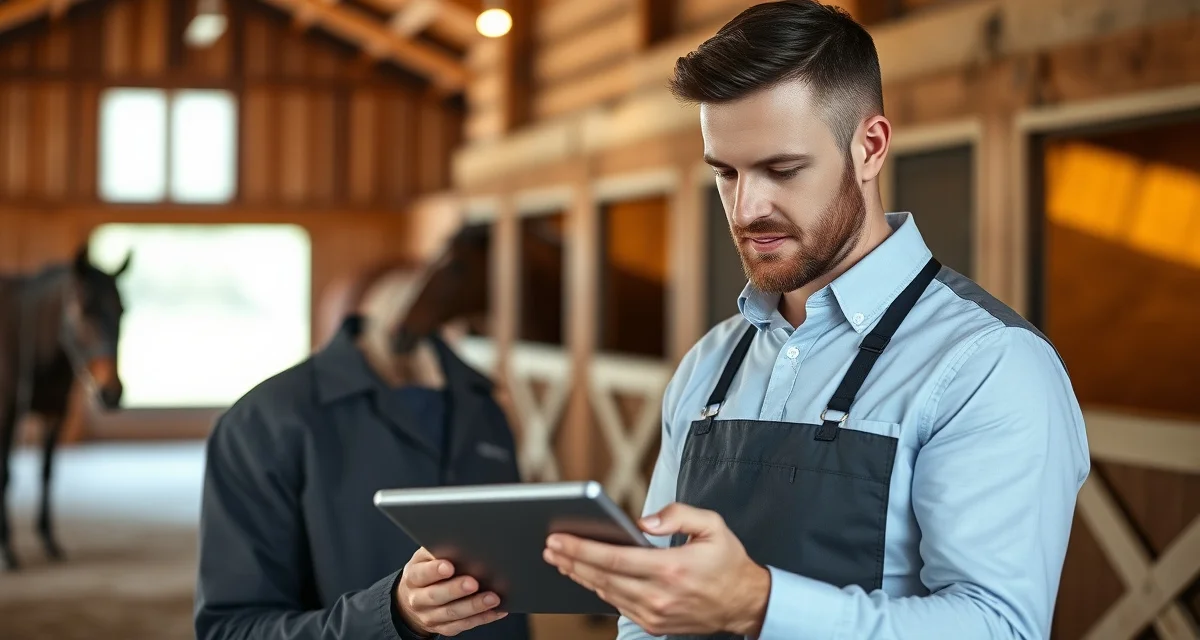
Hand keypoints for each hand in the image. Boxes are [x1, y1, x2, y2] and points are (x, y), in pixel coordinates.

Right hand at [395, 547, 507, 636]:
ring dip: (474, 606)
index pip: (421, 574)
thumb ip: (437, 551)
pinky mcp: (444, 628)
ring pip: (452, 613)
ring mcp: (430, 616)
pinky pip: (464, 625)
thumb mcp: (424, 559)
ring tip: (492, 598)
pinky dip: (482, 618)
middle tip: (474, 583)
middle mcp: (418, 599)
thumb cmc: (425, 573)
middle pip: (436, 596)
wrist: (411, 602)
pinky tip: (496, 610)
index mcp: (413, 578)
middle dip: (456, 590)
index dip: (434, 571)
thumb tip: (459, 541)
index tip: (449, 566)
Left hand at [543, 503, 770, 636]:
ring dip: (579, 575)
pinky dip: (598, 588)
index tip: (559, 538)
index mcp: (671, 568)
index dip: (581, 548)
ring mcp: (655, 613)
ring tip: (560, 558)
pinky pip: (618, 605)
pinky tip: (586, 575)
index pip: (614, 558)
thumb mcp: (712, 525)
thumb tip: (642, 522)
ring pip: (605, 593)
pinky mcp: (654, 624)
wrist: (745, 603)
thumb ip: (678, 514)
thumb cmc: (727, 561)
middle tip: (549, 546)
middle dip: (570, 560)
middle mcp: (659, 595)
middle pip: (602, 577)